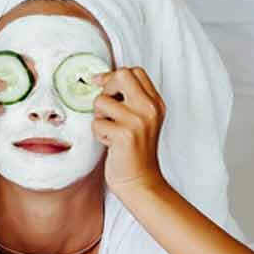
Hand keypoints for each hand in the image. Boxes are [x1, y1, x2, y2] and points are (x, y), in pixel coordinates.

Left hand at [91, 67, 165, 196]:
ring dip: (99, 116)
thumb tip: (101, 78)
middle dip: (106, 88)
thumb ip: (131, 99)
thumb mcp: (142, 120)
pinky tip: (109, 143)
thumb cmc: (136, 151)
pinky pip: (96, 122)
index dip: (115, 76)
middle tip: (107, 107)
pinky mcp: (124, 135)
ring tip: (110, 130)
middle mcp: (150, 109)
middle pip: (121, 75)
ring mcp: (138, 121)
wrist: (140, 181)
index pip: (135, 71)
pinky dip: (98, 133)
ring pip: (101, 101)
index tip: (104, 85)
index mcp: (156, 103)